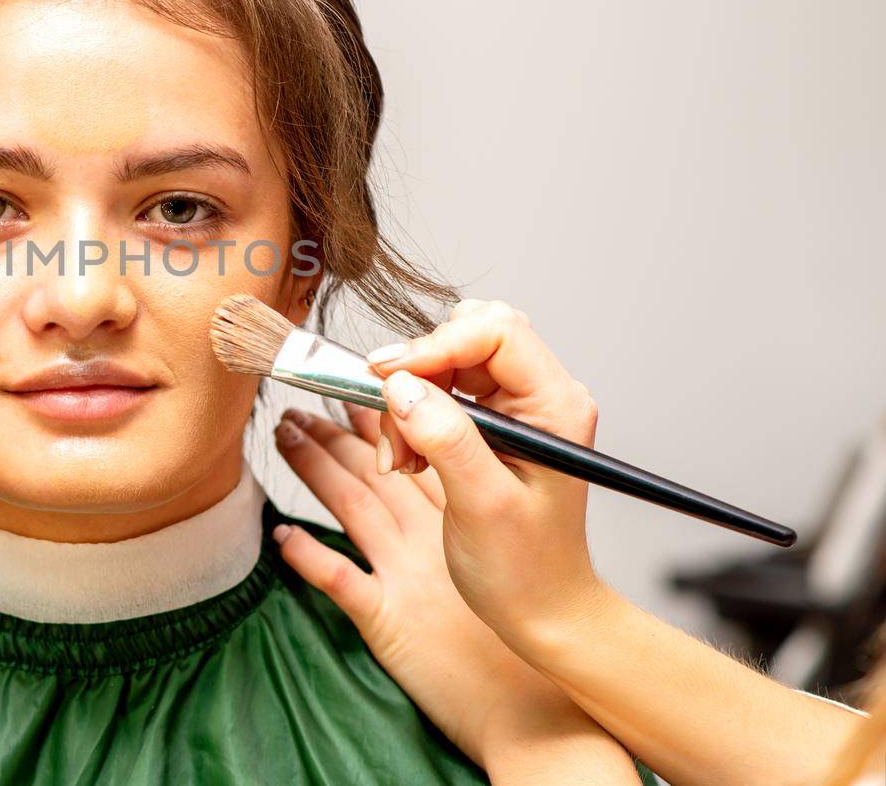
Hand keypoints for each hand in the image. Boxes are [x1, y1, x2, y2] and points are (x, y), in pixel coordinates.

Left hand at [271, 404, 619, 771]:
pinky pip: (341, 579)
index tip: (349, 394)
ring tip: (285, 437)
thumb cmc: (523, 634)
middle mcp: (429, 541)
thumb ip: (461, 515)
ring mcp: (406, 579)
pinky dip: (308, 555)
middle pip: (372, 472)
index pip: (412, 454)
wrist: (537, 708)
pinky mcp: (388, 620)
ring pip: (353, 507)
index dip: (376, 421)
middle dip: (331, 432)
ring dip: (314, 469)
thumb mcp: (499, 556)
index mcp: (460, 520)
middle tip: (299, 406)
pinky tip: (281, 533)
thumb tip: (431, 475)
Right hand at [361, 298, 608, 645]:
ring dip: (407, 401)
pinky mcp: (490, 423)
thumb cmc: (526, 568)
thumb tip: (400, 385)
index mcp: (556, 406)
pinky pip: (438, 390)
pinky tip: (408, 458)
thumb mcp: (482, 504)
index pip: (495, 332)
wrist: (540, 609)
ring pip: (445, 362)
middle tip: (393, 425)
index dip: (434, 345)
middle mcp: (540, 396)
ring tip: (401, 457)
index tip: (385, 376)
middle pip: (466, 336)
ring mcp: (516, 408)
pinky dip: (410, 417)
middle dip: (417, 374)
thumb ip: (444, 438)